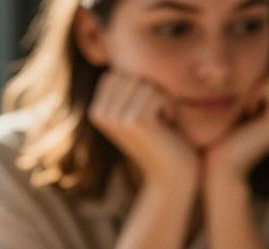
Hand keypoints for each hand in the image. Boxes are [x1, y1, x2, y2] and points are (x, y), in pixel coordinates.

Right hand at [89, 71, 198, 190]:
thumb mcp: (140, 110)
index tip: (149, 114)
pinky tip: (167, 127)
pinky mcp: (133, 121)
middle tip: (159, 119)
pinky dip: (168, 107)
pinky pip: (156, 94)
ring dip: (162, 101)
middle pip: (131, 75)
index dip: (141, 87)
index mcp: (96, 110)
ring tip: (163, 124)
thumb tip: (121, 50)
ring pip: (144, 83)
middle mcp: (99, 113)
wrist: (172, 179)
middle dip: (152, 92)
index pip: (120, 73)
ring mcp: (114, 117)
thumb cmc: (163, 141)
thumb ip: (128, 88)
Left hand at [204, 63, 268, 183]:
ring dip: (257, 86)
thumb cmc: (225, 131)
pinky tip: (249, 113)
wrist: (221, 163)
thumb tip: (265, 55)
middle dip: (262, 79)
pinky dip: (254, 93)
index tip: (250, 104)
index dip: (263, 78)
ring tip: (248, 110)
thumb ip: (261, 82)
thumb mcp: (246, 100)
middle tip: (249, 106)